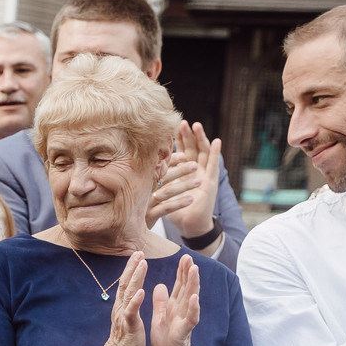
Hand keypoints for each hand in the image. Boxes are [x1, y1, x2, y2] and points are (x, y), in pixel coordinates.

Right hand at [99, 252, 148, 345]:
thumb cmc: (126, 341)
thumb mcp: (128, 318)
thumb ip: (129, 305)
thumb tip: (132, 293)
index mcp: (123, 306)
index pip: (127, 284)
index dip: (132, 269)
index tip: (138, 255)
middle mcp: (121, 308)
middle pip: (126, 284)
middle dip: (133, 267)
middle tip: (139, 252)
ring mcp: (124, 316)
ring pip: (129, 293)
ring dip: (136, 278)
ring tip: (142, 264)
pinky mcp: (129, 326)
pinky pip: (132, 312)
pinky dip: (136, 301)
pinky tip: (141, 291)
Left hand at [147, 122, 221, 239]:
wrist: (188, 224)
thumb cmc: (173, 209)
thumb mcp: (159, 192)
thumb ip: (151, 182)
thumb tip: (129, 174)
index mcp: (182, 171)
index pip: (177, 151)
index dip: (173, 141)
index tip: (166, 128)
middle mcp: (193, 170)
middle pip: (190, 148)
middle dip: (185, 135)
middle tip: (180, 121)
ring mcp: (203, 174)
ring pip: (201, 152)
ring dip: (200, 138)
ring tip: (196, 125)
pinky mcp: (211, 181)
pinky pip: (213, 165)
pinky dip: (216, 152)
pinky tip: (217, 141)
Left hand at [149, 253, 200, 345]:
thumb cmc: (166, 341)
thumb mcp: (160, 317)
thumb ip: (161, 302)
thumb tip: (160, 285)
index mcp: (175, 307)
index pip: (180, 286)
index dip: (181, 272)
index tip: (184, 257)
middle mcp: (182, 311)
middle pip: (187, 288)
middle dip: (188, 273)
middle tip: (189, 257)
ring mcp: (184, 321)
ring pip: (191, 299)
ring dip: (193, 284)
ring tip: (194, 270)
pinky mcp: (183, 332)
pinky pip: (190, 319)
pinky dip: (193, 308)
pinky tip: (194, 298)